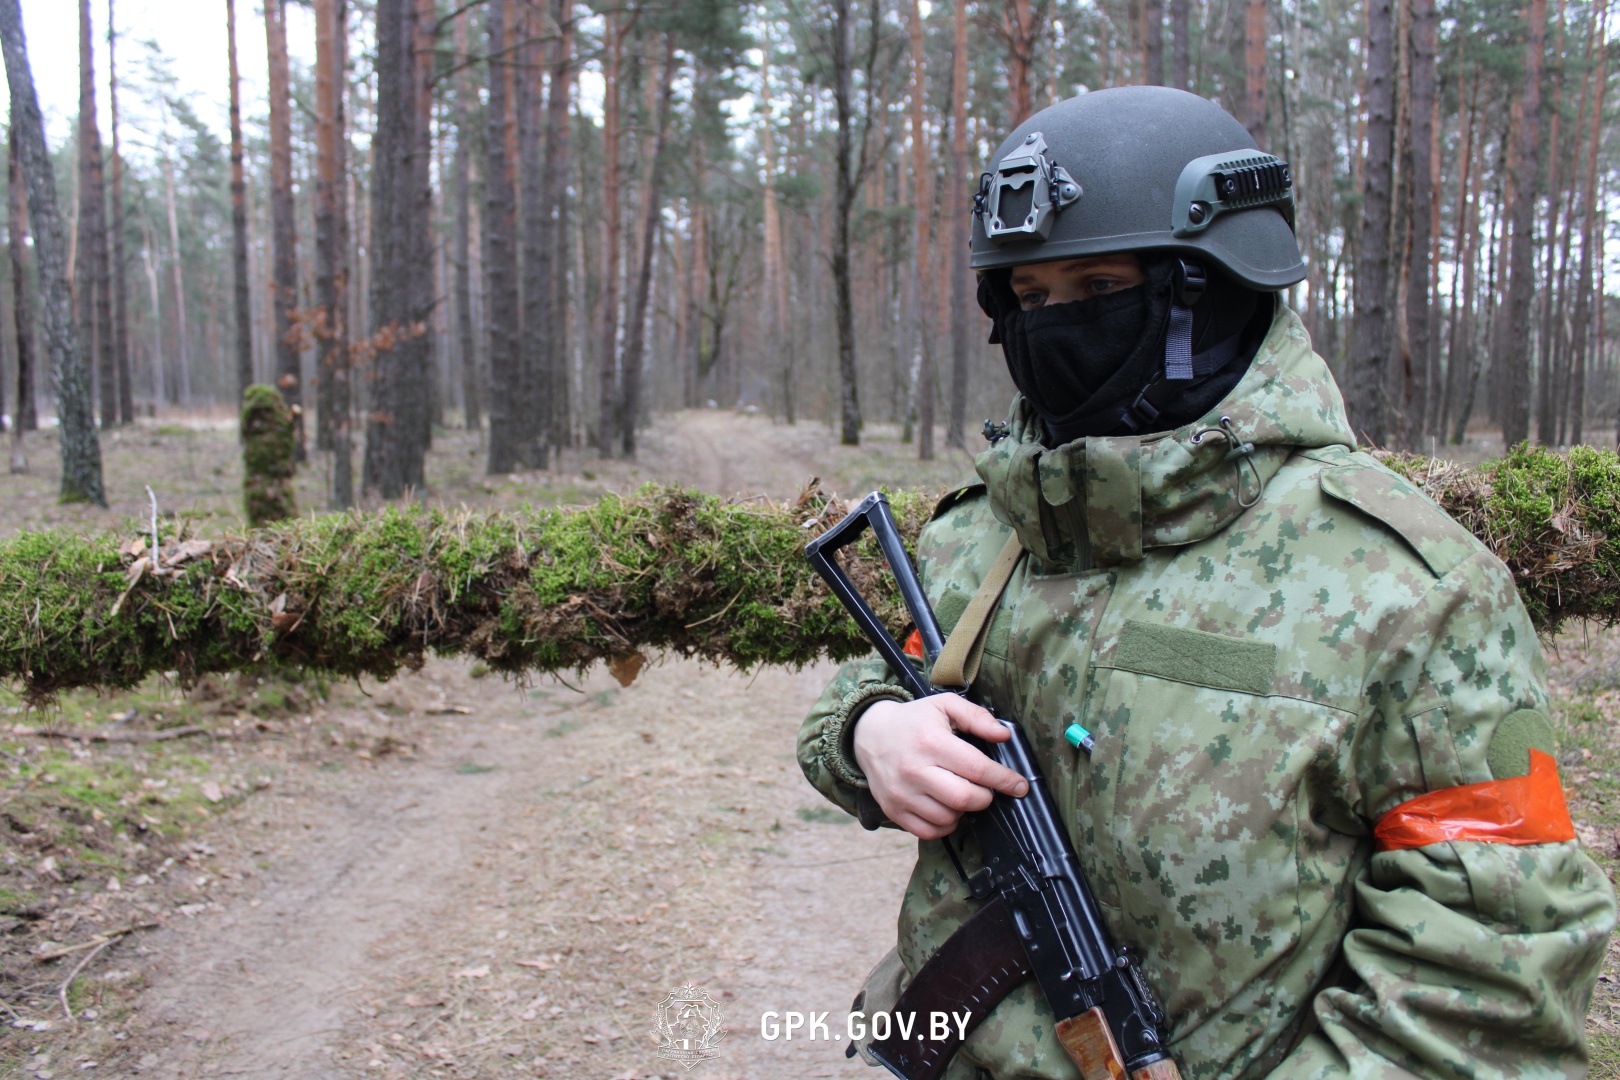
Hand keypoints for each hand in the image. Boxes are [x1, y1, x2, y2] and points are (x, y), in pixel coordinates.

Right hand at [852, 696, 1029, 839]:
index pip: (976, 768)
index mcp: (930, 741)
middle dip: (985, 797)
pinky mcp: (894, 809)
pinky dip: (945, 825)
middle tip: (986, 788)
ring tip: (962, 794)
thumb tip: (1004, 735)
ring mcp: (902, 793)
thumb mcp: (945, 705)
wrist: (869, 734)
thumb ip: (977, 717)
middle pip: (964, 798)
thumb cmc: (914, 720)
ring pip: (948, 818)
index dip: (1004, 779)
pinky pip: (928, 831)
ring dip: (964, 810)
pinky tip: (946, 808)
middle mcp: (914, 769)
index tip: (1019, 785)